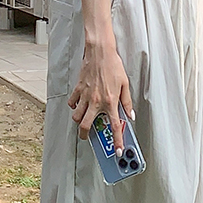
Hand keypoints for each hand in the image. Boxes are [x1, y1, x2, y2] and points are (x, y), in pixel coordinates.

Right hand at [69, 34, 134, 155]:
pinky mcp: (78, 89)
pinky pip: (73, 102)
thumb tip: (130, 115)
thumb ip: (127, 101)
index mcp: (110, 101)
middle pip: (86, 126)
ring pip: (76, 116)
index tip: (117, 150)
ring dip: (79, 121)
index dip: (117, 140)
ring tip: (83, 120)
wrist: (100, 52)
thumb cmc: (113, 65)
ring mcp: (85, 96)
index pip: (114, 126)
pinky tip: (78, 104)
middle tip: (87, 136)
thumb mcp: (125, 83)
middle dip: (85, 135)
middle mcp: (96, 101)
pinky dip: (74, 106)